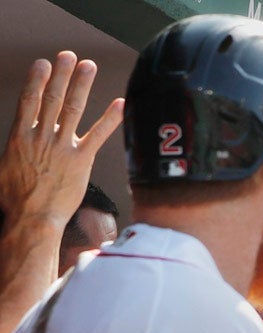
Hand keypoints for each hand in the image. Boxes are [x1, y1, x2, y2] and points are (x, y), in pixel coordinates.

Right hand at [0, 51, 123, 233]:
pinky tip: (121, 104)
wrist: (32, 218)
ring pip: (73, 109)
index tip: (43, 63)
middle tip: (68, 55)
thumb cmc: (14, 200)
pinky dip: (110, 118)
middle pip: (52, 98)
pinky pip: (99, 135)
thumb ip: (5, 157)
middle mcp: (41, 137)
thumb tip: (4, 157)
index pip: (29, 101)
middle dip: (61, 75)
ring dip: (81, 85)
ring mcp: (62, 146)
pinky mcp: (81, 160)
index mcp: (20, 137)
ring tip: (89, 65)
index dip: (37, 80)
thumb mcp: (0, 171)